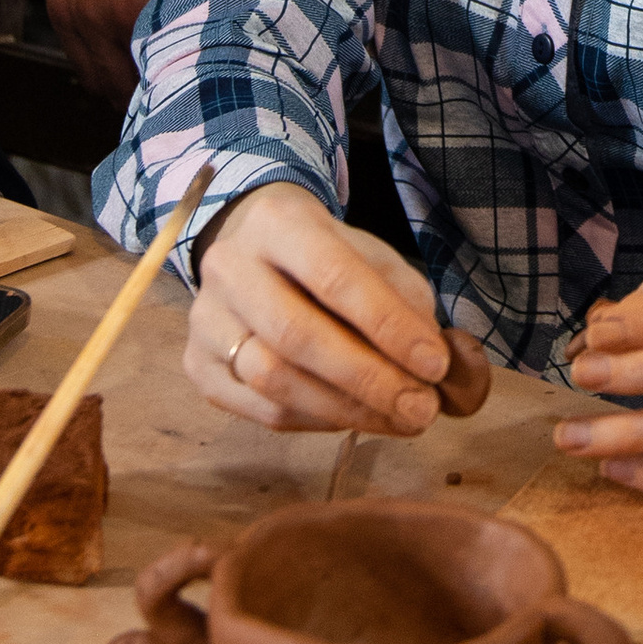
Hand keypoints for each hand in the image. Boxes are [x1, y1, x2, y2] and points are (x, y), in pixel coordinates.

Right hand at [49, 0, 204, 107]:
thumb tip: (249, 42)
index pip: (173, 79)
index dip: (196, 95)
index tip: (218, 101)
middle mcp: (107, 11)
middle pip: (134, 94)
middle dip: (164, 97)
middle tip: (195, 98)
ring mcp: (77, 7)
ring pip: (101, 82)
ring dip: (130, 89)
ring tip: (165, 83)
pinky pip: (80, 56)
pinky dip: (105, 65)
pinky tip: (134, 57)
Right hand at [188, 182, 456, 435]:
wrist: (254, 250)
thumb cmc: (327, 257)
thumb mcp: (372, 257)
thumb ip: (408, 303)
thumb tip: (445, 369)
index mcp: (278, 222)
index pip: (334, 276)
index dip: (387, 324)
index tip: (435, 364)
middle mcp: (228, 266)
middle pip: (295, 335)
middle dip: (368, 380)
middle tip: (422, 409)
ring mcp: (205, 319)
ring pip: (272, 379)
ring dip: (346, 410)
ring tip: (399, 419)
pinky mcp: (197, 365)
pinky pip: (259, 410)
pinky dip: (316, 421)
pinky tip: (357, 418)